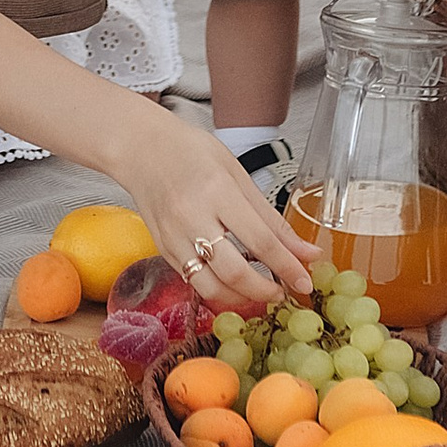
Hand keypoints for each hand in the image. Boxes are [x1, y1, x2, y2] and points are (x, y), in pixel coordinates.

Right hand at [121, 118, 311, 312]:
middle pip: (235, 273)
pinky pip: (194, 281)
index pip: (260, 241)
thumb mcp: (238, 174)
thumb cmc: (190, 152)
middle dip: (265, 291)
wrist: (141, 147)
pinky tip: (233, 281)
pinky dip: (218, 289)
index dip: (287, 267)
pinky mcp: (163, 250)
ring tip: (259, 291)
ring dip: (241, 299)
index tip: (304, 281)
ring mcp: (173, 237)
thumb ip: (271, 218)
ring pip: (211, 288)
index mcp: (217, 191)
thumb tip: (305, 250)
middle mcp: (192, 217)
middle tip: (283, 292)